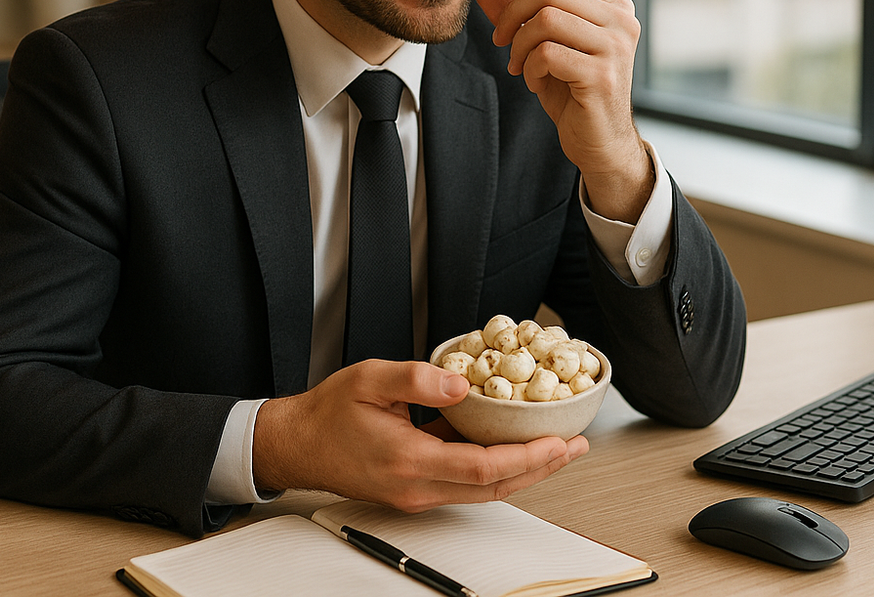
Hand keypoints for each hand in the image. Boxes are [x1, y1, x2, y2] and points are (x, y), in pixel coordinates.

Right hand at [252, 359, 587, 511]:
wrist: (299, 444)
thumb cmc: (329, 413)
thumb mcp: (370, 379)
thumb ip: (418, 380)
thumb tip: (461, 384)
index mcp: (407, 459)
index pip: (481, 467)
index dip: (525, 456)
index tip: (557, 441)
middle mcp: (416, 486)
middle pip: (493, 487)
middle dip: (540, 467)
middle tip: (574, 447)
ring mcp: (417, 493)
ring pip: (484, 491)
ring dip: (524, 471)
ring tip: (556, 449)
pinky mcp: (416, 490)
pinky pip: (467, 484)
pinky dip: (497, 469)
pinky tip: (513, 448)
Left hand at [469, 0, 653, 221]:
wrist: (598, 141)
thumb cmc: (572, 91)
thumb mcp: (541, 44)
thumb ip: (516, 10)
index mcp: (612, 6)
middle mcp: (621, 20)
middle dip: (512, 12)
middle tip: (499, 39)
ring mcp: (615, 47)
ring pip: (546, 19)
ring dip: (519, 45)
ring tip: (519, 65)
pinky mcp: (602, 75)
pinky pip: (547, 54)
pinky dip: (530, 68)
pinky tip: (535, 82)